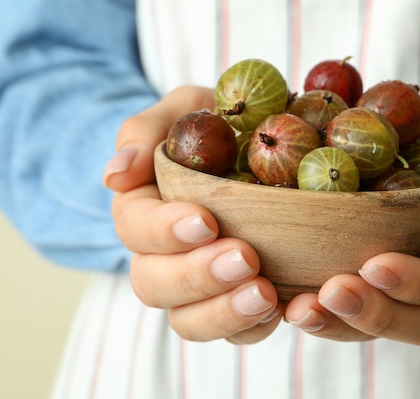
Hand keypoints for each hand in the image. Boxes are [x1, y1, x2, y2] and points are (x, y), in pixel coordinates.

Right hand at [103, 86, 281, 343]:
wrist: (256, 144)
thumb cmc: (214, 124)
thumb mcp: (183, 109)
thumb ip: (144, 132)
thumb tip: (114, 176)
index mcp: (143, 210)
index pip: (136, 228)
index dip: (164, 231)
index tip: (206, 221)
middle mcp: (162, 254)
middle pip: (155, 284)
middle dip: (197, 276)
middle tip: (246, 258)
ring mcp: (197, 284)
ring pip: (188, 320)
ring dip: (224, 312)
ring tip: (265, 294)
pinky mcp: (233, 299)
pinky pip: (234, 332)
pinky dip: (253, 328)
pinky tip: (281, 310)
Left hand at [284, 87, 419, 343]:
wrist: (416, 136)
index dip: (419, 281)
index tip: (374, 265)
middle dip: (379, 312)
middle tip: (333, 292)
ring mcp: (408, 289)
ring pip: (387, 328)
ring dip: (344, 325)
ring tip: (303, 310)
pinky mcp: (372, 287)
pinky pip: (354, 318)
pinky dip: (326, 319)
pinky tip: (294, 308)